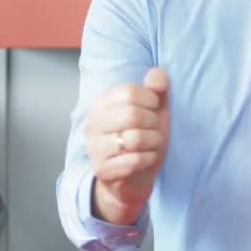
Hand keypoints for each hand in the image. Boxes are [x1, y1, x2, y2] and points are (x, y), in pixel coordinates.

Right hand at [84, 68, 169, 224]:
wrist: (136, 176)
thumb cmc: (145, 137)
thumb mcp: (155, 110)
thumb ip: (157, 89)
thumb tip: (158, 74)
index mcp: (102, 103)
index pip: (130, 91)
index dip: (151, 101)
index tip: (153, 111)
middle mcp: (92, 123)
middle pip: (132, 114)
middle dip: (153, 124)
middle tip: (153, 131)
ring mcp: (94, 148)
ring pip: (135, 139)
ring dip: (153, 143)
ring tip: (151, 145)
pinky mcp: (102, 170)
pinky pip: (134, 161)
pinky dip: (148, 159)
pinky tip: (145, 159)